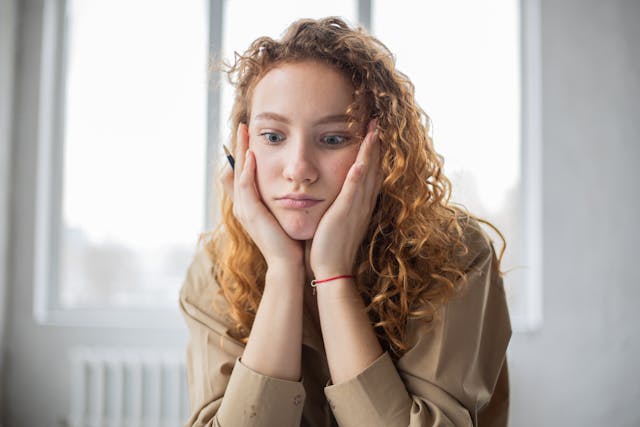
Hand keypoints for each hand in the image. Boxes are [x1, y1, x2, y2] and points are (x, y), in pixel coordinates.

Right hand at [222, 124, 303, 268]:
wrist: (288, 264)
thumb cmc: (290, 241)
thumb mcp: (284, 215)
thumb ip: (283, 199)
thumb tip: (291, 183)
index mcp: (249, 205)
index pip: (243, 172)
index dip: (243, 153)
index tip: (250, 134)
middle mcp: (242, 205)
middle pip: (236, 168)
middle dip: (239, 146)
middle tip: (242, 124)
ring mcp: (243, 209)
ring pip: (238, 172)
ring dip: (240, 151)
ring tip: (244, 131)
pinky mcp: (250, 213)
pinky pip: (245, 185)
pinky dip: (247, 169)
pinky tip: (251, 155)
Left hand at [309, 120, 381, 277]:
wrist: (332, 270)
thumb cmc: (330, 247)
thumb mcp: (336, 220)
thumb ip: (337, 204)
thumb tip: (330, 192)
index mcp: (359, 204)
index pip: (369, 173)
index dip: (372, 152)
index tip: (372, 133)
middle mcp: (362, 203)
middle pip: (373, 168)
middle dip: (375, 144)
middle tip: (378, 121)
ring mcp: (356, 208)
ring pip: (367, 174)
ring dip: (371, 151)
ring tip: (374, 129)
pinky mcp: (345, 214)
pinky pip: (354, 190)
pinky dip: (359, 174)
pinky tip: (361, 159)